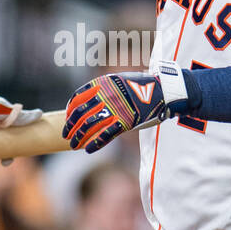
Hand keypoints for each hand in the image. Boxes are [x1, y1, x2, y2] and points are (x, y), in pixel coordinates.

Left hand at [63, 63, 187, 152]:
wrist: (164, 90)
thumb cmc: (142, 86)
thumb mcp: (120, 80)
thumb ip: (104, 88)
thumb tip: (89, 102)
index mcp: (103, 83)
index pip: (78, 97)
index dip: (70, 110)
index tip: (67, 118)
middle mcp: (106, 95)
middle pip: (81, 113)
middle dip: (71, 126)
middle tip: (66, 135)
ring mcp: (115, 109)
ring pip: (90, 126)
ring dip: (79, 137)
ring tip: (73, 144)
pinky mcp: (125, 122)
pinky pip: (105, 135)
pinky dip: (94, 143)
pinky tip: (87, 149)